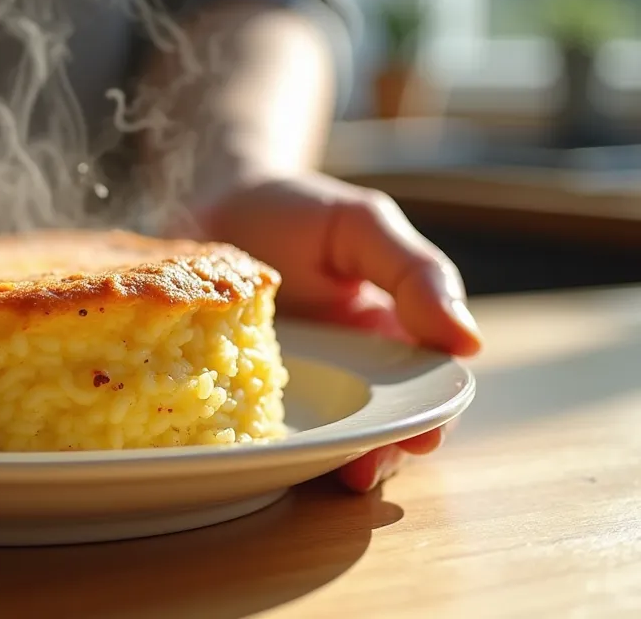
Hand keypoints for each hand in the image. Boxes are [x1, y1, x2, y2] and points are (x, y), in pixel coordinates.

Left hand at [195, 171, 482, 491]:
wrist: (207, 200)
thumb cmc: (293, 209)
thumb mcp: (361, 225)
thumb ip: (414, 273)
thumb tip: (469, 341)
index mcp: (388, 335)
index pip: (424, 390)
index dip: (427, 418)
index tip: (422, 436)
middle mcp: (346, 371)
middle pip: (377, 427)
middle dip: (380, 454)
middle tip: (368, 469)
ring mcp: (294, 387)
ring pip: (326, 440)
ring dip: (334, 462)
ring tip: (335, 476)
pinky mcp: (239, 394)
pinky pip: (262, 432)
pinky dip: (271, 450)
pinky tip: (268, 459)